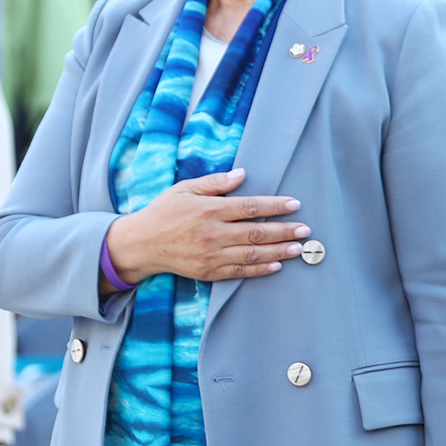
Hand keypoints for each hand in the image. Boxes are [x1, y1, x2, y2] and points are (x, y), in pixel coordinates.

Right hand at [104, 168, 306, 287]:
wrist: (140, 244)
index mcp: (209, 210)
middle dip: (285, 231)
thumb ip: (215, 182)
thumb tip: (242, 174)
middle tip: (305, 230)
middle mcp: (213, 234)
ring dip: (279, 251)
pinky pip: (239, 271)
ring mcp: (211, 255)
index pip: (250, 207)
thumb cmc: (163, 212)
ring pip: (252, 254)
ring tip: (298, 248)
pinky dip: (260, 269)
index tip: (294, 204)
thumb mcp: (185, 189)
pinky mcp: (208, 271)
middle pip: (256, 232)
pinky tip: (276, 265)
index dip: (275, 206)